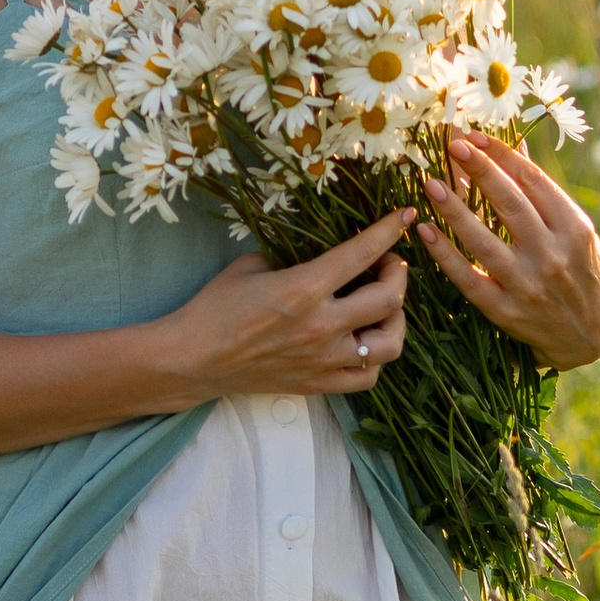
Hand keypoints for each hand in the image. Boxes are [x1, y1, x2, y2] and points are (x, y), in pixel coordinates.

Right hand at [158, 209, 411, 403]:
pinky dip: (375, 358)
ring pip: (389, 344)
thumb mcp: (252, 265)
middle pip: (389, 299)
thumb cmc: (215, 307)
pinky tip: (365, 341)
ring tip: (385, 307)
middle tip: (389, 264)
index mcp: (303, 288)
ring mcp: (323, 360)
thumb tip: (321, 250)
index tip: (405, 216)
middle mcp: (321, 326)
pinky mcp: (319, 384)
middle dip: (397, 273)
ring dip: (396, 319)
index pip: (362, 253)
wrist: (194, 359)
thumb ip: (293, 257)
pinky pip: (368, 377)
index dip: (390, 230)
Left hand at [416, 129, 599, 370]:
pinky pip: (468, 279)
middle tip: (452, 146)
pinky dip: (445, 254)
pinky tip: (424, 230)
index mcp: (574, 229)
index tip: (474, 136)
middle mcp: (553, 255)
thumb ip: (544, 194)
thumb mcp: (576, 231)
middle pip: (509, 204)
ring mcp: (528, 285)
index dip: (501, 155)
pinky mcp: (506, 311)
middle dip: (478, 171)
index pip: (533, 181)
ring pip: (484, 241)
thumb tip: (513, 149)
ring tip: (430, 183)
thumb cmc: (582, 274)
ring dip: (454, 210)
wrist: (589, 337)